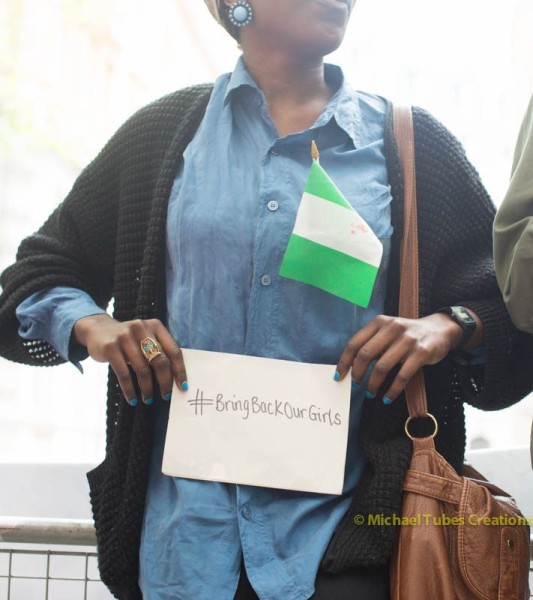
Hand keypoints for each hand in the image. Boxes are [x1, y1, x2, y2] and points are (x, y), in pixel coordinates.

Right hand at [73, 314, 187, 405]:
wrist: (98, 330)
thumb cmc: (130, 340)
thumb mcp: (146, 338)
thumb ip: (160, 350)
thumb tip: (176, 378)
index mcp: (155, 326)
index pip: (173, 350)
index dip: (179, 370)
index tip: (182, 387)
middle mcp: (141, 328)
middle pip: (160, 361)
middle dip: (165, 382)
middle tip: (166, 396)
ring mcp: (124, 337)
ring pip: (142, 369)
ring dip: (147, 389)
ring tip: (149, 399)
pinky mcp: (110, 347)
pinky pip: (124, 374)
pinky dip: (130, 390)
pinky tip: (133, 399)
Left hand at [335, 313, 463, 403]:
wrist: (440, 329)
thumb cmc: (407, 335)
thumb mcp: (388, 331)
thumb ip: (372, 344)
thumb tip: (352, 367)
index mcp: (379, 322)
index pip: (354, 343)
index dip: (344, 362)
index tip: (339, 376)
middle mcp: (391, 328)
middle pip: (365, 355)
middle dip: (357, 374)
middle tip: (355, 386)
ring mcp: (407, 340)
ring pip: (382, 367)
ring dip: (373, 384)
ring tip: (370, 393)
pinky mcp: (421, 352)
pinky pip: (402, 375)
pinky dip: (392, 390)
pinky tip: (388, 398)